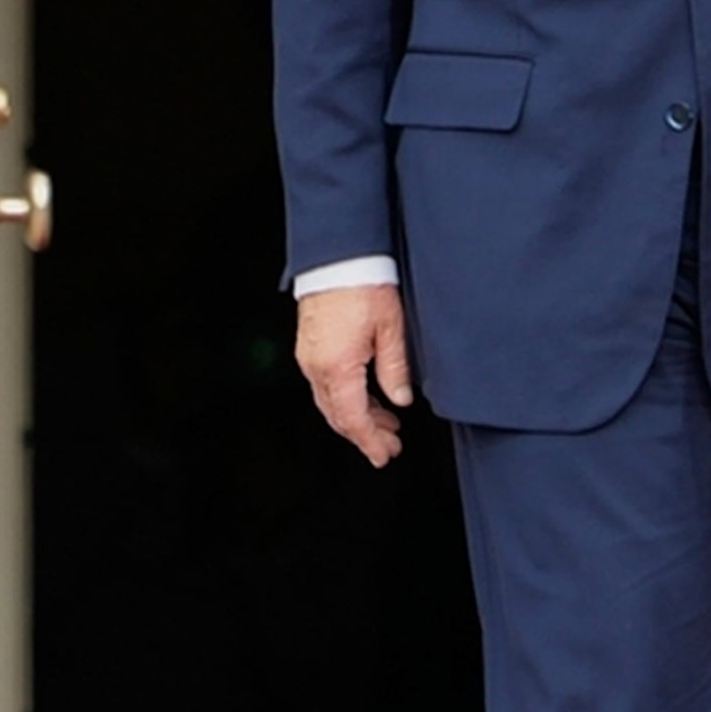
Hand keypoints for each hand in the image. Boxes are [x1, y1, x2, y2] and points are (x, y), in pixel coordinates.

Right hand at [295, 283, 412, 466]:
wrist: (337, 256)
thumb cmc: (364, 285)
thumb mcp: (391, 328)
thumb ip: (395, 369)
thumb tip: (401, 400)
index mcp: (338, 367)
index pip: (353, 419)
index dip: (370, 442)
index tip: (385, 455)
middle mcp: (316, 366)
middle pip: (338, 416)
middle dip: (365, 435)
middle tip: (390, 445)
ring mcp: (309, 357)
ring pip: (330, 402)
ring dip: (357, 417)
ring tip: (385, 423)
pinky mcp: (309, 347)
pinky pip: (325, 385)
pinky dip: (345, 398)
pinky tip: (365, 397)